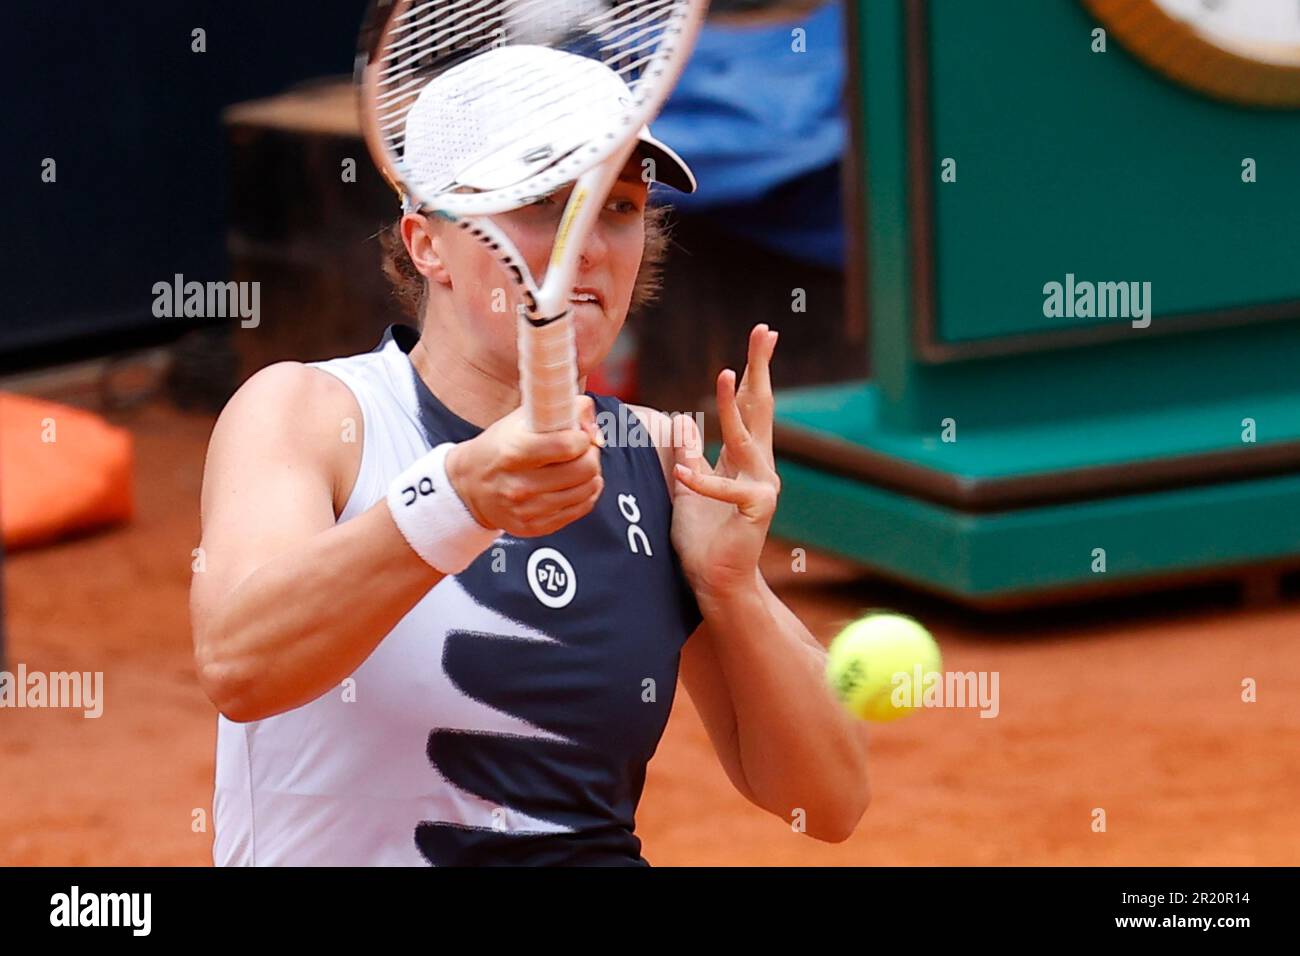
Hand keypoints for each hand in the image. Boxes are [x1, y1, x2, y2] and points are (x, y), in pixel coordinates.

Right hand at [447, 395, 604, 536]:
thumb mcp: (518, 420)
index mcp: (513, 452)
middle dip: (590, 454)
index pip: (567, 446)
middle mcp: (520, 485)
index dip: (582, 437)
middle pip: (584, 469)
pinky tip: (577, 483)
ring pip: (587, 490)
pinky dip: (586, 493)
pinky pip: (581, 509)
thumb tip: (591, 422)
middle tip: (584, 449)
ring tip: (578, 465)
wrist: (468, 488)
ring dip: (591, 474)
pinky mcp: (536, 527)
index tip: (578, 434)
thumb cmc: (497, 449)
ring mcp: (528, 510)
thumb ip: (558, 410)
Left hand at [670, 324, 780, 598]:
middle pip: (759, 407)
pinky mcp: (754, 510)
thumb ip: (689, 453)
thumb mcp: (687, 486)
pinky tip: (686, 474)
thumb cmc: (703, 538)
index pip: (748, 405)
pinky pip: (724, 487)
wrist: (714, 581)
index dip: (752, 371)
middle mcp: (758, 466)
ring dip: (732, 407)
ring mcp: (761, 486)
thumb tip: (685, 420)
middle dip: (760, 367)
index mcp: (743, 458)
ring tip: (724, 374)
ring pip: (745, 437)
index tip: (760, 336)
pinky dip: (703, 479)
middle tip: (765, 332)